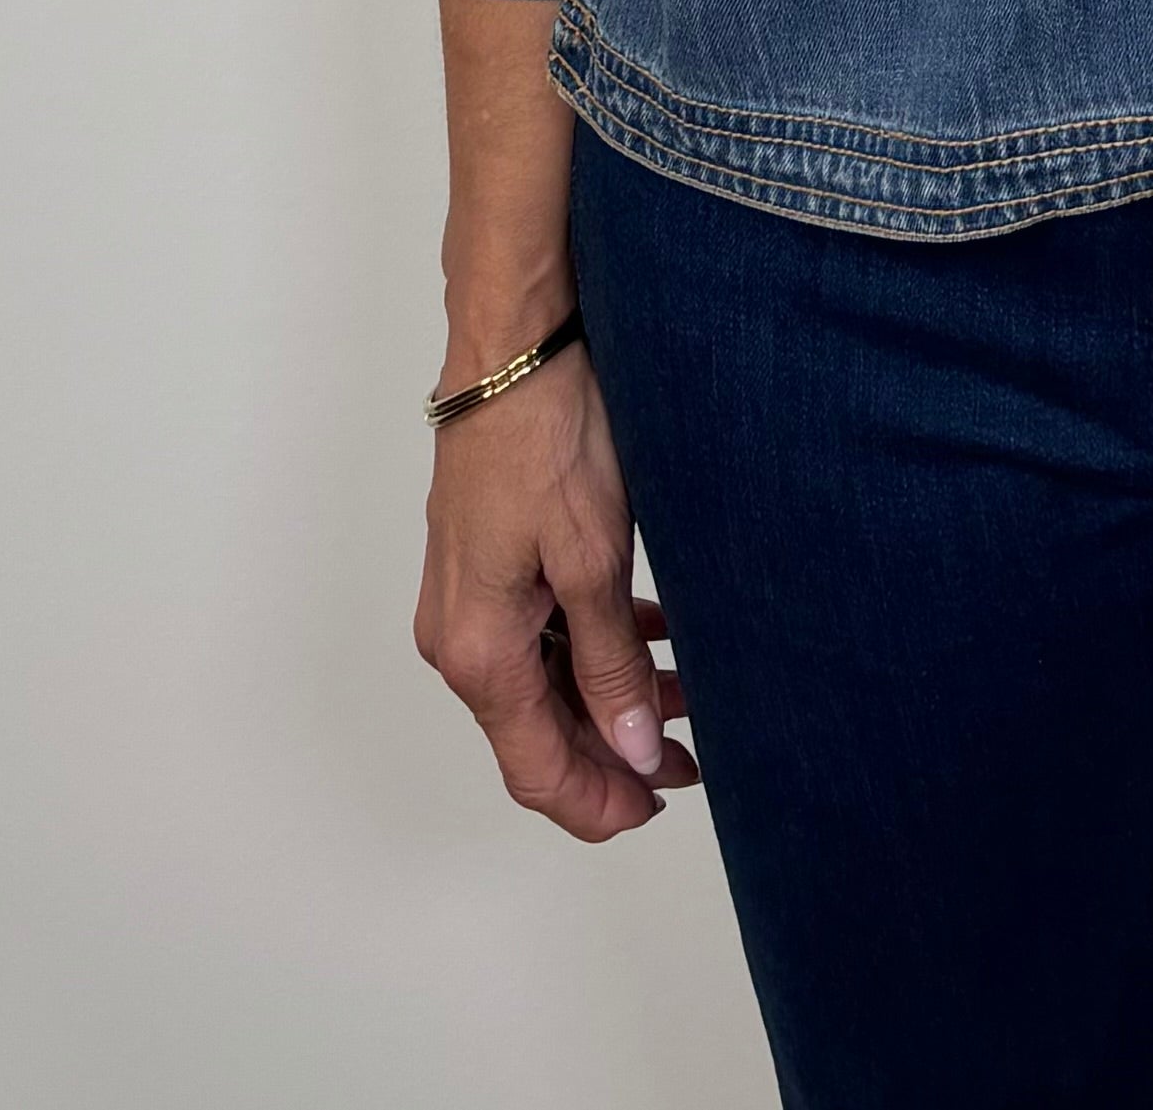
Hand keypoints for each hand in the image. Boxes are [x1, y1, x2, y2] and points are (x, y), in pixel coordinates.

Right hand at [415, 335, 697, 841]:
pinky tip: (653, 634)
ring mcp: (469, 596)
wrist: (513, 343)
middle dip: (614, 754)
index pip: (537, 769)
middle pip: (538, 732)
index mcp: (477, 651)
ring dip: (610, 698)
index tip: (661, 808)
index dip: (600, 803)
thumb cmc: (544, 436)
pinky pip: (540, 632)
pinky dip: (594, 646)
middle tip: (693, 756)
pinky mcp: (488, 559)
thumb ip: (611, 666)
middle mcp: (459, 636)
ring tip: (687, 694)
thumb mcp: (592, 560)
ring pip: (543, 681)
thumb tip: (633, 752)